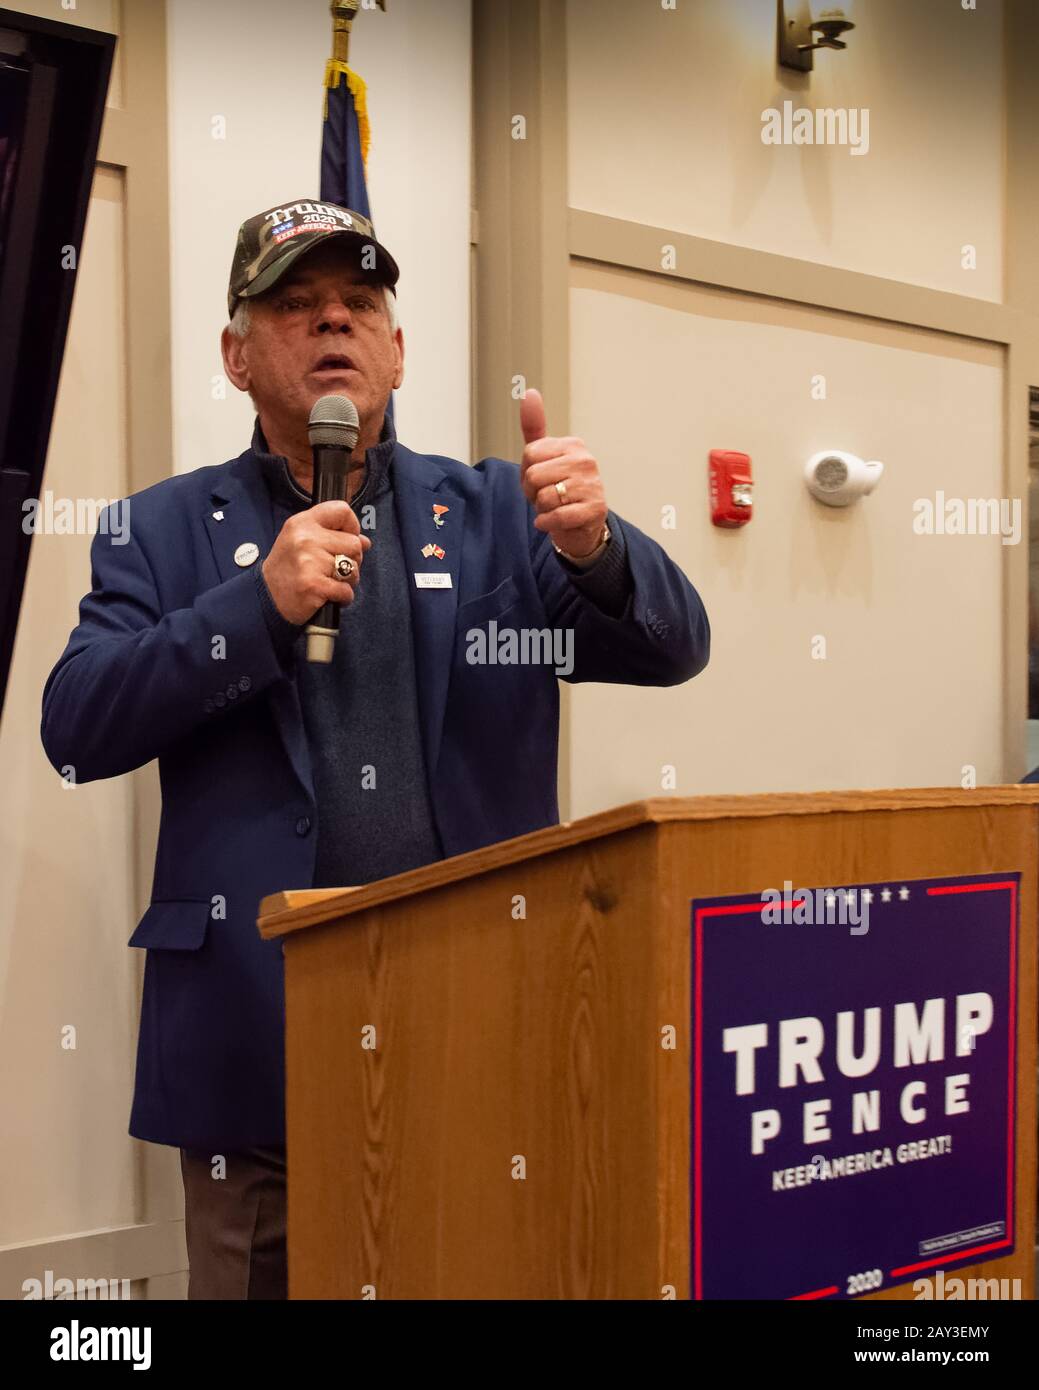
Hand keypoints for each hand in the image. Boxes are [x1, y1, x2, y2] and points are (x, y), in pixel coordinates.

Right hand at [262, 499, 371, 624]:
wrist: (266, 597)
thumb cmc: (288, 568)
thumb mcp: (302, 541)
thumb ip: (333, 535)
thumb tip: (365, 541)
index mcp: (302, 522)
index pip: (342, 510)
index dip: (352, 527)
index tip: (346, 540)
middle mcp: (305, 538)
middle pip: (354, 544)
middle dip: (352, 560)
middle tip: (335, 569)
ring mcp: (309, 562)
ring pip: (353, 569)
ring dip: (348, 581)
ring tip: (330, 582)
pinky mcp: (313, 585)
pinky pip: (346, 591)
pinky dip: (343, 597)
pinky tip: (329, 596)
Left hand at [519, 388, 607, 557]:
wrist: (580, 524)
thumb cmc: (559, 488)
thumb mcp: (544, 456)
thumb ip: (534, 427)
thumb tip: (529, 393)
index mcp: (573, 444)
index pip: (529, 454)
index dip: (526, 472)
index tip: (540, 480)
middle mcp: (585, 460)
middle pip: (533, 475)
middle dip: (532, 492)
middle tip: (546, 497)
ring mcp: (592, 485)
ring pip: (544, 497)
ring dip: (541, 509)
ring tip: (554, 507)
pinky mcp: (595, 509)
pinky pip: (557, 516)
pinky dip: (547, 523)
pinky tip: (552, 521)